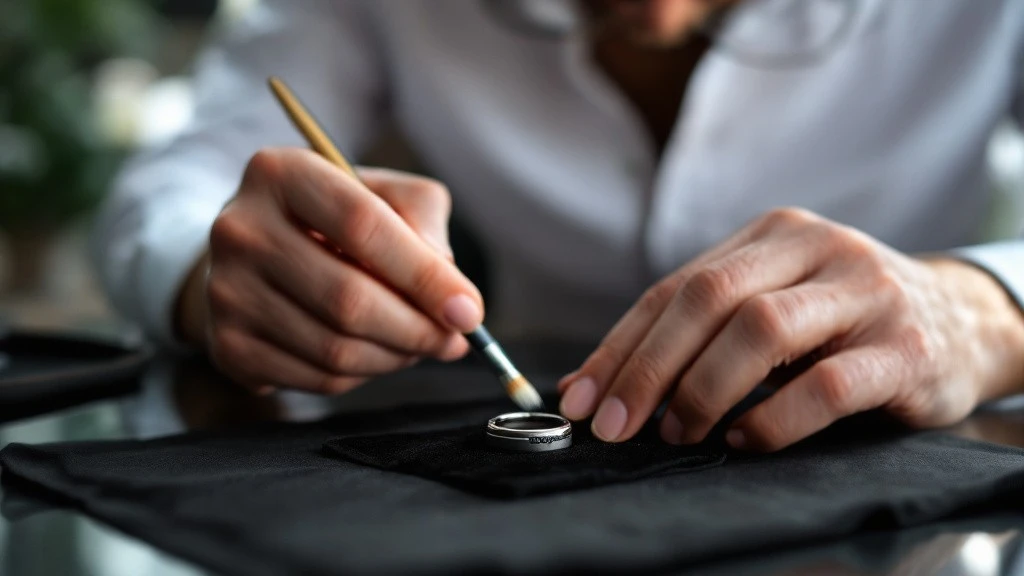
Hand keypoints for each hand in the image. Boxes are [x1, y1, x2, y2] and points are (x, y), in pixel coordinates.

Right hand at [175, 148, 483, 394]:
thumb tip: (450, 293)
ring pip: (335, 348)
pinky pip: (317, 379)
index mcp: (280, 173)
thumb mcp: (386, 194)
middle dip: (418, 330)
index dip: (424, 276)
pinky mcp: (227, 345)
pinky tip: (377, 353)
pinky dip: (363, 375)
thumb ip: (424, 223)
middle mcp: (240, 229)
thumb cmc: (337, 219)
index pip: (363, 227)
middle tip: (454, 340)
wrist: (257, 253)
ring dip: (396, 357)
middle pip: (348, 298)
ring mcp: (226, 291)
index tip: (469, 311)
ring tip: (419, 344)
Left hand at [558, 208, 1023, 450]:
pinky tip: (746, 440)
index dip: (621, 346)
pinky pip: (828, 386)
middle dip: (648, 368)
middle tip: (616, 425)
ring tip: (679, 432)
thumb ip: (697, 332)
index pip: (675, 287)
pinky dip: (774, 419)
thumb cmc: (842, 322)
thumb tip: (596, 385)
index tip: (581, 398)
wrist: (961, 321)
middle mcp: (817, 247)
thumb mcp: (772, 305)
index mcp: (772, 235)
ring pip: (762, 330)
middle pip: (708, 299)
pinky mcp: (908, 347)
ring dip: (705, 389)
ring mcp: (865, 292)